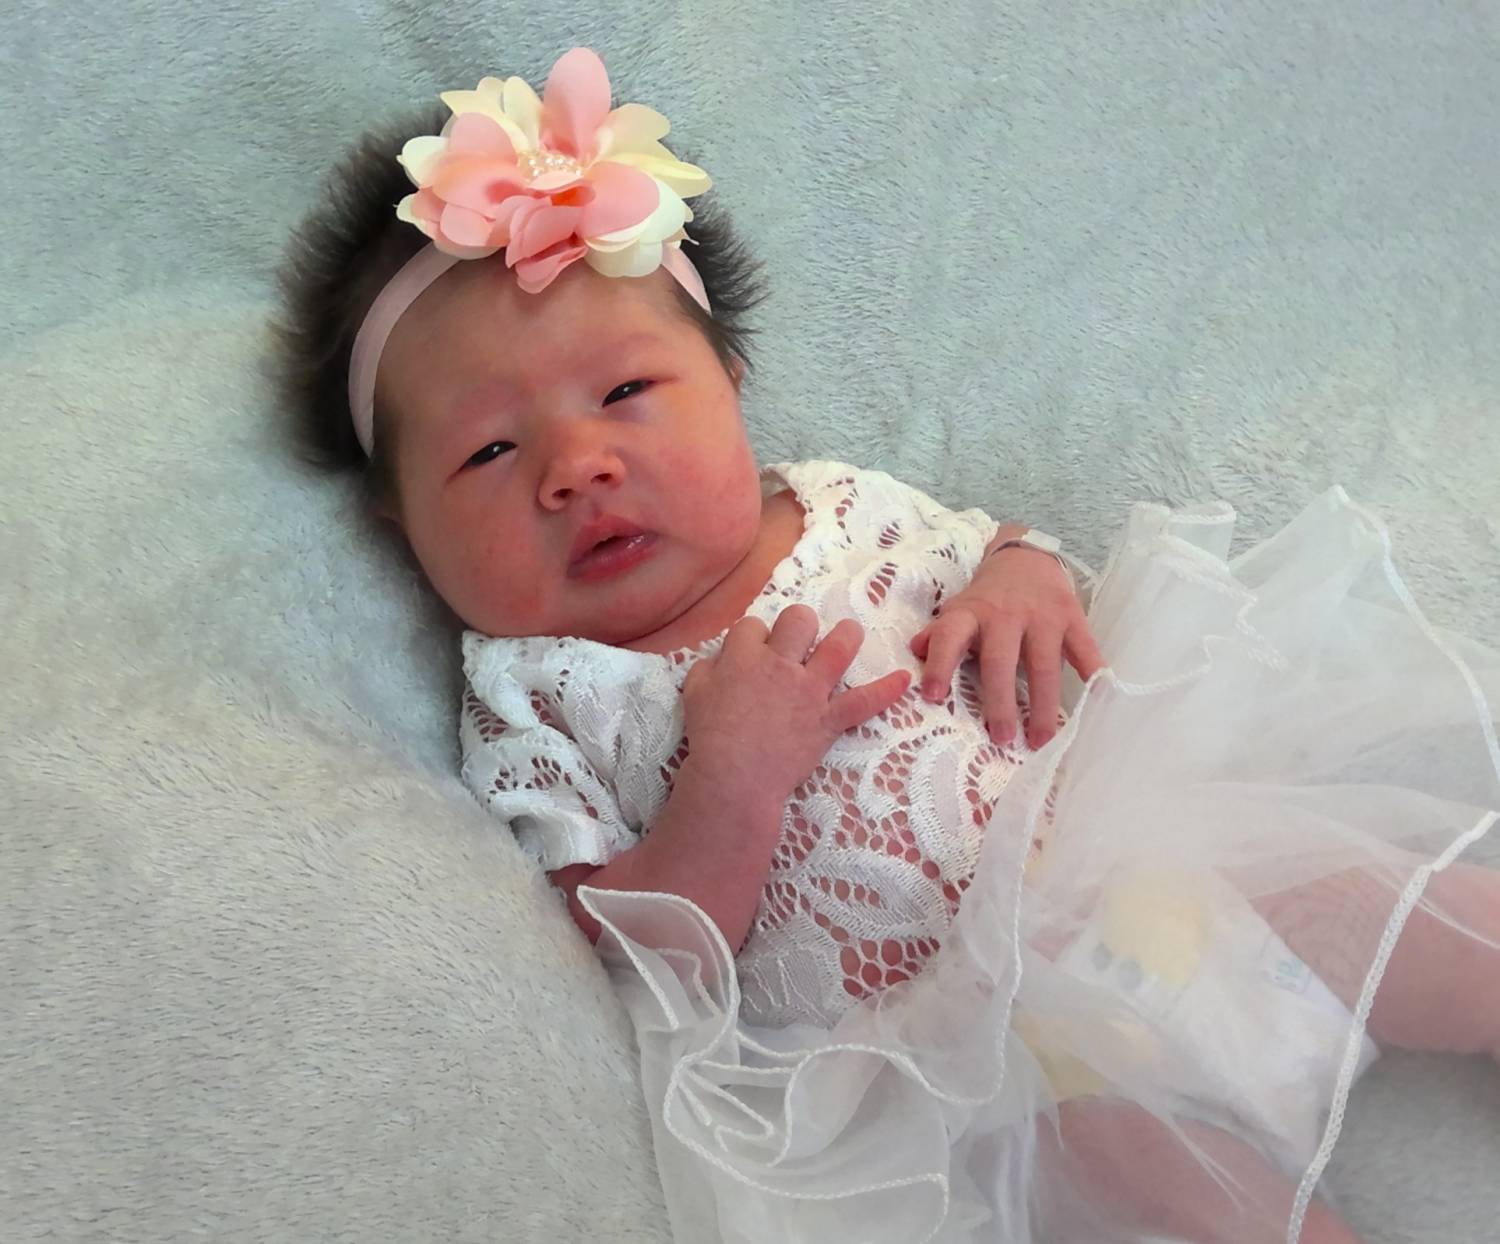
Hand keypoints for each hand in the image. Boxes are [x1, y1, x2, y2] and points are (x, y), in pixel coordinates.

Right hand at [682, 605, 911, 803]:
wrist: (735, 779)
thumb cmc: (710, 738)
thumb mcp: (694, 695)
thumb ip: (706, 669)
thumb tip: (720, 659)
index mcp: (744, 657)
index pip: (753, 625)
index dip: (754, 636)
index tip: (754, 650)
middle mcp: (781, 665)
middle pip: (799, 620)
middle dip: (799, 624)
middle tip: (798, 641)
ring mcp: (809, 691)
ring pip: (838, 646)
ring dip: (846, 636)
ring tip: (849, 634)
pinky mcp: (828, 719)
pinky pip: (864, 701)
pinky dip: (886, 691)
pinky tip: (904, 679)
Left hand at [909, 539, 1103, 749]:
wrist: (1025, 558)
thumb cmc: (987, 598)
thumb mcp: (958, 610)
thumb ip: (939, 634)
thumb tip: (916, 652)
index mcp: (970, 613)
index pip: (950, 636)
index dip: (940, 664)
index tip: (933, 696)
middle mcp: (1005, 614)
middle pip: (1001, 661)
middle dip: (1000, 702)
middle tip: (1002, 738)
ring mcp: (1042, 615)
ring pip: (1044, 665)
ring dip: (1043, 705)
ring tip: (1041, 739)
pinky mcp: (1072, 616)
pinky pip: (1084, 648)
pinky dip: (1092, 672)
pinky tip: (1097, 700)